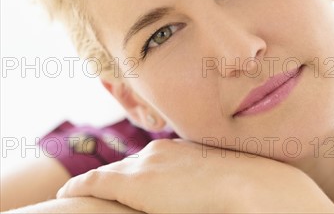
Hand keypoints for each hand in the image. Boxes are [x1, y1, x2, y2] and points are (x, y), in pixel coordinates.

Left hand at [56, 138, 333, 212]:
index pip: (146, 163)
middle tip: (95, 192)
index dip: (132, 174)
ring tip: (79, 194)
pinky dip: (82, 188)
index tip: (128, 185)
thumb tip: (210, 189)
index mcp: (179, 150)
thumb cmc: (248, 189)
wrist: (253, 189)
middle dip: (112, 179)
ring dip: (97, 184)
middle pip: (126, 166)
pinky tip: (67, 196)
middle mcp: (158, 151)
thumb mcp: (223, 179)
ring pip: (110, 174)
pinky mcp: (133, 182)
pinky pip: (95, 182)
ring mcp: (145, 165)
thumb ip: (206, 180)